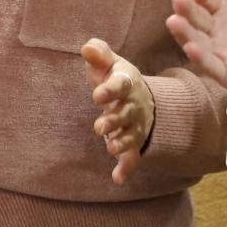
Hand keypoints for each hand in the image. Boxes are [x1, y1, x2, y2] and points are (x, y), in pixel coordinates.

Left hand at [82, 39, 152, 184]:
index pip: (120, 85)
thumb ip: (98, 53)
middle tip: (99, 127)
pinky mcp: (133, 143)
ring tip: (111, 148)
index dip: (110, 90)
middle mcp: (134, 105)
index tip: (97, 95)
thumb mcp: (108, 62)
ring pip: (131, 135)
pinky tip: (118, 178)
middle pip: (126, 113)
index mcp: (127, 82)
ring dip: (122, 142)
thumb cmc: (114, 77)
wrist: (139, 96)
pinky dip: (127, 168)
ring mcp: (135, 125)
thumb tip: (87, 48)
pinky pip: (133, 157)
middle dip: (114, 120)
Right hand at [167, 0, 226, 110]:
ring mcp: (218, 51)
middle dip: (186, 7)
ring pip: (195, 39)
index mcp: (222, 9)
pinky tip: (192, 47)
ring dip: (184, 31)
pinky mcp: (225, 73)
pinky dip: (199, 57)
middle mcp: (214, 29)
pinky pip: (209, 64)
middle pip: (195, 16)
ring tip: (174, 21)